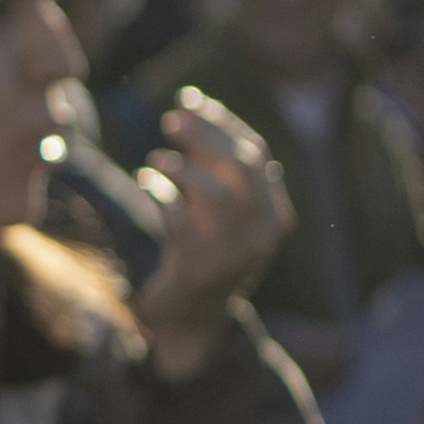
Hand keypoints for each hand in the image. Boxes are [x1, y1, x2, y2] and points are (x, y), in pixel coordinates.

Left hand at [131, 94, 292, 377]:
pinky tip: (147, 183)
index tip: (192, 99)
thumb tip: (194, 114)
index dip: (224, 123)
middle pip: (242, 167)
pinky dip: (160, 195)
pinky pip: (179, 220)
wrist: (191, 323)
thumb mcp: (223, 217)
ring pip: (217, 193)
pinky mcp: (199, 268)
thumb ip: (218, 174)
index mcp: (276, 216)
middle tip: (171, 117)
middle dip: (206, 135)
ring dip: (183, 168)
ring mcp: (233, 252)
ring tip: (156, 158)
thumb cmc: (203, 258)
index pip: (257, 156)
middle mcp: (261, 233)